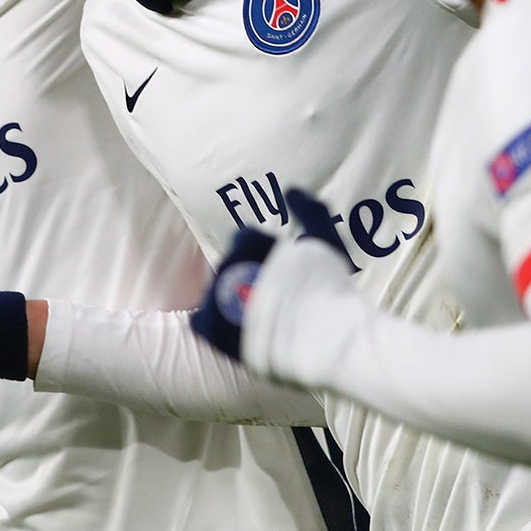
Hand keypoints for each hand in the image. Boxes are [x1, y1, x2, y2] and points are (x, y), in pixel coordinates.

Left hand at [188, 188, 352, 362]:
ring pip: (217, 291)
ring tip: (261, 316)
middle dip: (249, 275)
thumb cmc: (328, 289)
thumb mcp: (326, 240)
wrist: (324, 340)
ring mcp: (215, 298)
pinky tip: (240, 328)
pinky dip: (217, 323)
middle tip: (275, 297)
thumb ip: (311, 210)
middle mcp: (227, 267)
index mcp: (249, 244)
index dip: (265, 253)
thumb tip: (291, 189)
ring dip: (233, 298)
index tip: (282, 272)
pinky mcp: (209, 328)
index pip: (246, 238)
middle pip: (231, 265)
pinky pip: (202, 319)